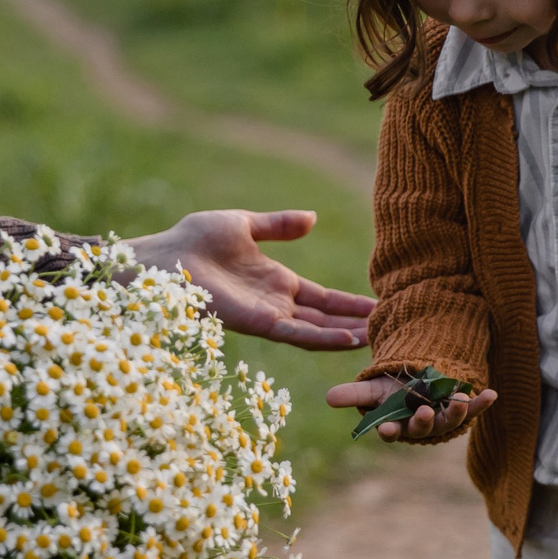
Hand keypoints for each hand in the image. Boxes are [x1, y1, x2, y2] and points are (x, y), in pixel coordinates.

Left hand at [126, 209, 373, 350]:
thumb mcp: (245, 225)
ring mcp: (268, 315)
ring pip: (316, 330)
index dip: (349, 302)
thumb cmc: (193, 240)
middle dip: (356, 323)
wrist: (164, 257)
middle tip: (393, 328)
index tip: (380, 304)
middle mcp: (276, 303)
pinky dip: (323, 338)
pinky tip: (349, 340)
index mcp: (275, 281)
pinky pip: (297, 334)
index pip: (322, 297)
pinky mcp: (257, 323)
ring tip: (379, 338)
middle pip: (325, 318)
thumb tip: (312, 218)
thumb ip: (278, 226)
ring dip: (347, 335)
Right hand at [325, 373, 496, 441]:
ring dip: (454, 413)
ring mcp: (443, 419)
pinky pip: (473, 409)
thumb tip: (328, 398)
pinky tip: (491, 394)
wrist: (417, 380)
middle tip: (424, 413)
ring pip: (449, 421)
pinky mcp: (461, 410)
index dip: (390, 431)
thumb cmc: (391, 390)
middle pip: (423, 429)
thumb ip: (353, 394)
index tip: (387, 428)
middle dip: (423, 422)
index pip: (392, 433)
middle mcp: (421, 426)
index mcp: (398, 425)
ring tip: (458, 400)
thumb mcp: (372, 390)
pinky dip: (482, 403)